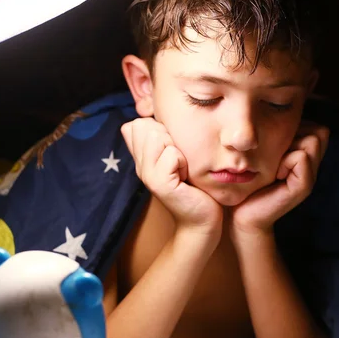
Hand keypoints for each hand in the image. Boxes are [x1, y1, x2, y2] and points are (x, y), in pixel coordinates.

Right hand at [121, 118, 222, 233]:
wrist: (201, 219)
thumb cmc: (194, 186)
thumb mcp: (177, 157)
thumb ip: (162, 139)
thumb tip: (144, 118)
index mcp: (141, 157)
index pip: (137, 124)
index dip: (159, 129)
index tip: (173, 150)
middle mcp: (139, 165)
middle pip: (145, 126)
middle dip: (169, 136)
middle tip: (179, 161)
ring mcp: (146, 174)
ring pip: (157, 137)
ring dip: (176, 148)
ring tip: (182, 167)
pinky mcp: (159, 184)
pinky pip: (171, 154)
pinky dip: (183, 162)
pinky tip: (186, 177)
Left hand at [229, 121, 329, 234]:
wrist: (238, 213)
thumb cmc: (245, 180)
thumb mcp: (260, 152)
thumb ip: (273, 135)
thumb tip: (276, 112)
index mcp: (304, 154)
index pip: (315, 125)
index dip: (295, 128)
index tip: (274, 146)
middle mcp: (312, 164)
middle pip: (318, 130)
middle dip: (294, 135)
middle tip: (275, 156)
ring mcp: (310, 176)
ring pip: (313, 139)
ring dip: (290, 146)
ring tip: (275, 165)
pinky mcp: (304, 187)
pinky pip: (302, 157)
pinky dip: (286, 161)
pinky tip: (275, 174)